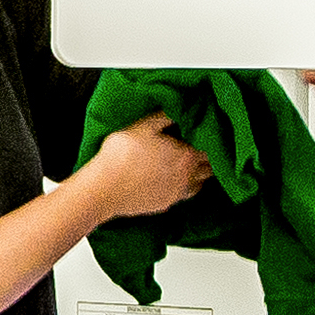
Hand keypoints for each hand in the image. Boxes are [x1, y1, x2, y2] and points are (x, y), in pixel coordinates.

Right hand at [72, 115, 211, 221]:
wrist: (104, 189)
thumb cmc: (122, 155)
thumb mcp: (143, 126)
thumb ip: (165, 116)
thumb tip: (179, 109)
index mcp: (187, 156)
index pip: (211, 147)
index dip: (210, 139)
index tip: (205, 132)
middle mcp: (188, 177)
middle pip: (210, 168)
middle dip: (209, 157)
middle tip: (200, 147)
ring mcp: (177, 193)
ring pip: (200, 184)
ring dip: (199, 174)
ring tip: (190, 164)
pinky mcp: (165, 204)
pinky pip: (183, 195)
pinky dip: (184, 187)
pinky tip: (174, 180)